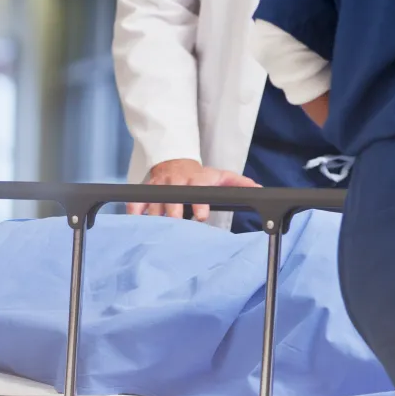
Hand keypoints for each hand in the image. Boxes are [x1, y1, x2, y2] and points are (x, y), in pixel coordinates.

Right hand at [129, 158, 259, 220]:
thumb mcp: (221, 176)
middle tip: (177, 227)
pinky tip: (137, 225)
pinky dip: (135, 213)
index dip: (199, 203)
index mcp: (196, 180)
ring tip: (160, 232)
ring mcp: (159, 187)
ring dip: (156, 218)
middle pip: (172, 200)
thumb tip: (259, 190)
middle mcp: (176, 183)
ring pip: (155, 204)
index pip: (197, 190)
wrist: (175, 163)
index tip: (201, 216)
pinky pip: (136, 202)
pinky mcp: (145, 191)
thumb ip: (239, 184)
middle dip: (174, 214)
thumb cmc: (200, 176)